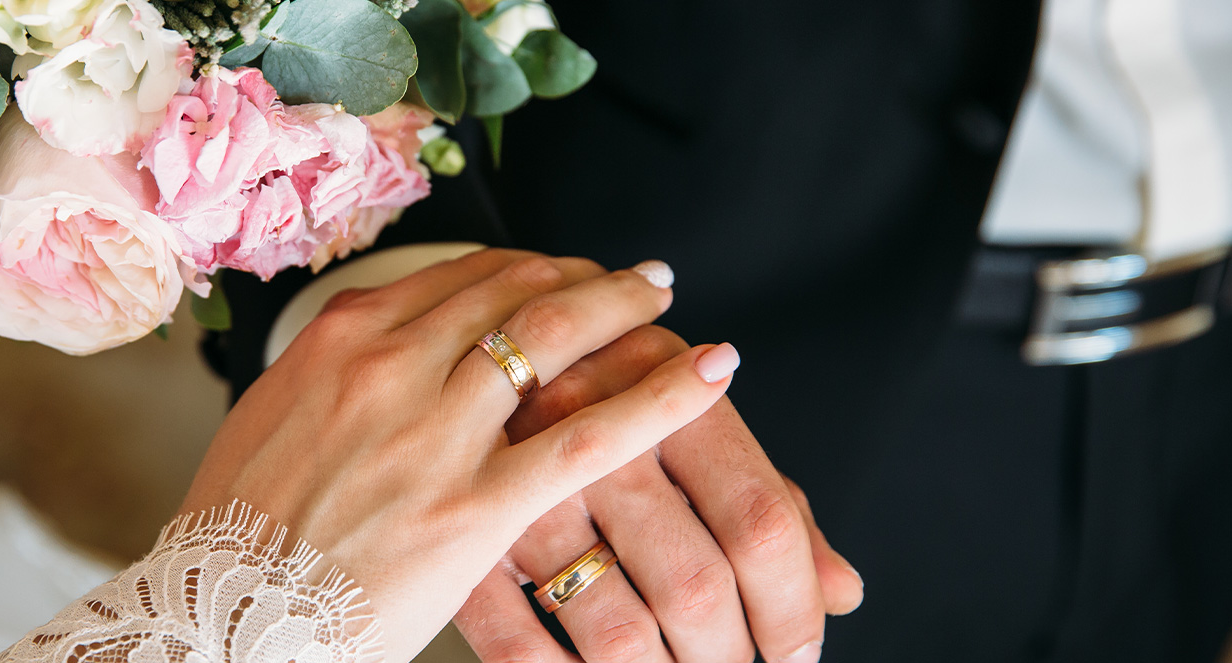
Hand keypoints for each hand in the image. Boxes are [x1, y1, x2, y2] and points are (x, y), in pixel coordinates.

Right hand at [181, 249, 737, 662]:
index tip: (555, 270)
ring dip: (624, 305)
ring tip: (664, 295)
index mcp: (340, 340)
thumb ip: (335, 377)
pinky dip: (664, 395)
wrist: (223, 620)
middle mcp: (391, 364)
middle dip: (580, 274)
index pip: (455, 275)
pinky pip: (591, 436)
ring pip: (556, 337)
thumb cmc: (237, 535)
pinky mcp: (478, 504)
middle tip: (627, 275)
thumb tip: (376, 357)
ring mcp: (438, 432)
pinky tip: (711, 369)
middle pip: (512, 290)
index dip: (521, 267)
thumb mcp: (271, 422)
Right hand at [455, 326, 863, 662]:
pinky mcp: (466, 540)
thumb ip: (773, 507)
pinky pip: (521, 648)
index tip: (798, 653)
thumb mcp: (693, 434)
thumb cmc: (607, 409)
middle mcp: (595, 433)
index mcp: (668, 392)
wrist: (461, 366)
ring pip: (619, 632)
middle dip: (730, 658)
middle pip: (696, 584)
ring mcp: (521, 489)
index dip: (793, 606)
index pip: (760, 519)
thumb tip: (840, 590)